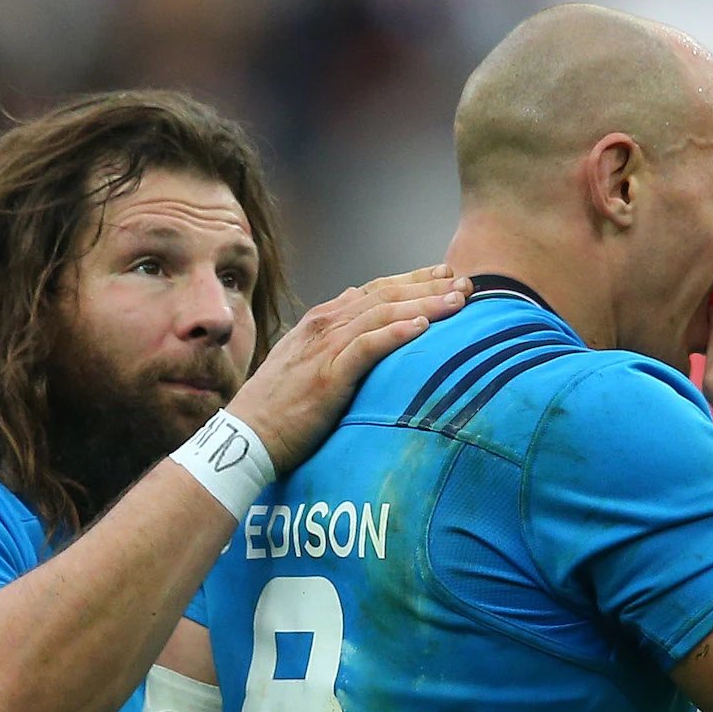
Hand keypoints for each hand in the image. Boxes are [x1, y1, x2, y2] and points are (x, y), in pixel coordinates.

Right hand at [229, 265, 469, 471]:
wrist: (248, 436)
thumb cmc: (277, 407)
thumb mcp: (303, 363)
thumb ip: (332, 341)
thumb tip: (356, 322)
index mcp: (321, 321)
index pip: (374, 290)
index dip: (412, 280)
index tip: (444, 275)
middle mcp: (324, 326)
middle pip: (385, 295)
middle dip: (428, 286)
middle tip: (465, 282)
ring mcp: (325, 348)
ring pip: (382, 315)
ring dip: (423, 304)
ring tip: (457, 301)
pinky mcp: (328, 375)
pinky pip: (367, 347)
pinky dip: (395, 334)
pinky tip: (422, 328)